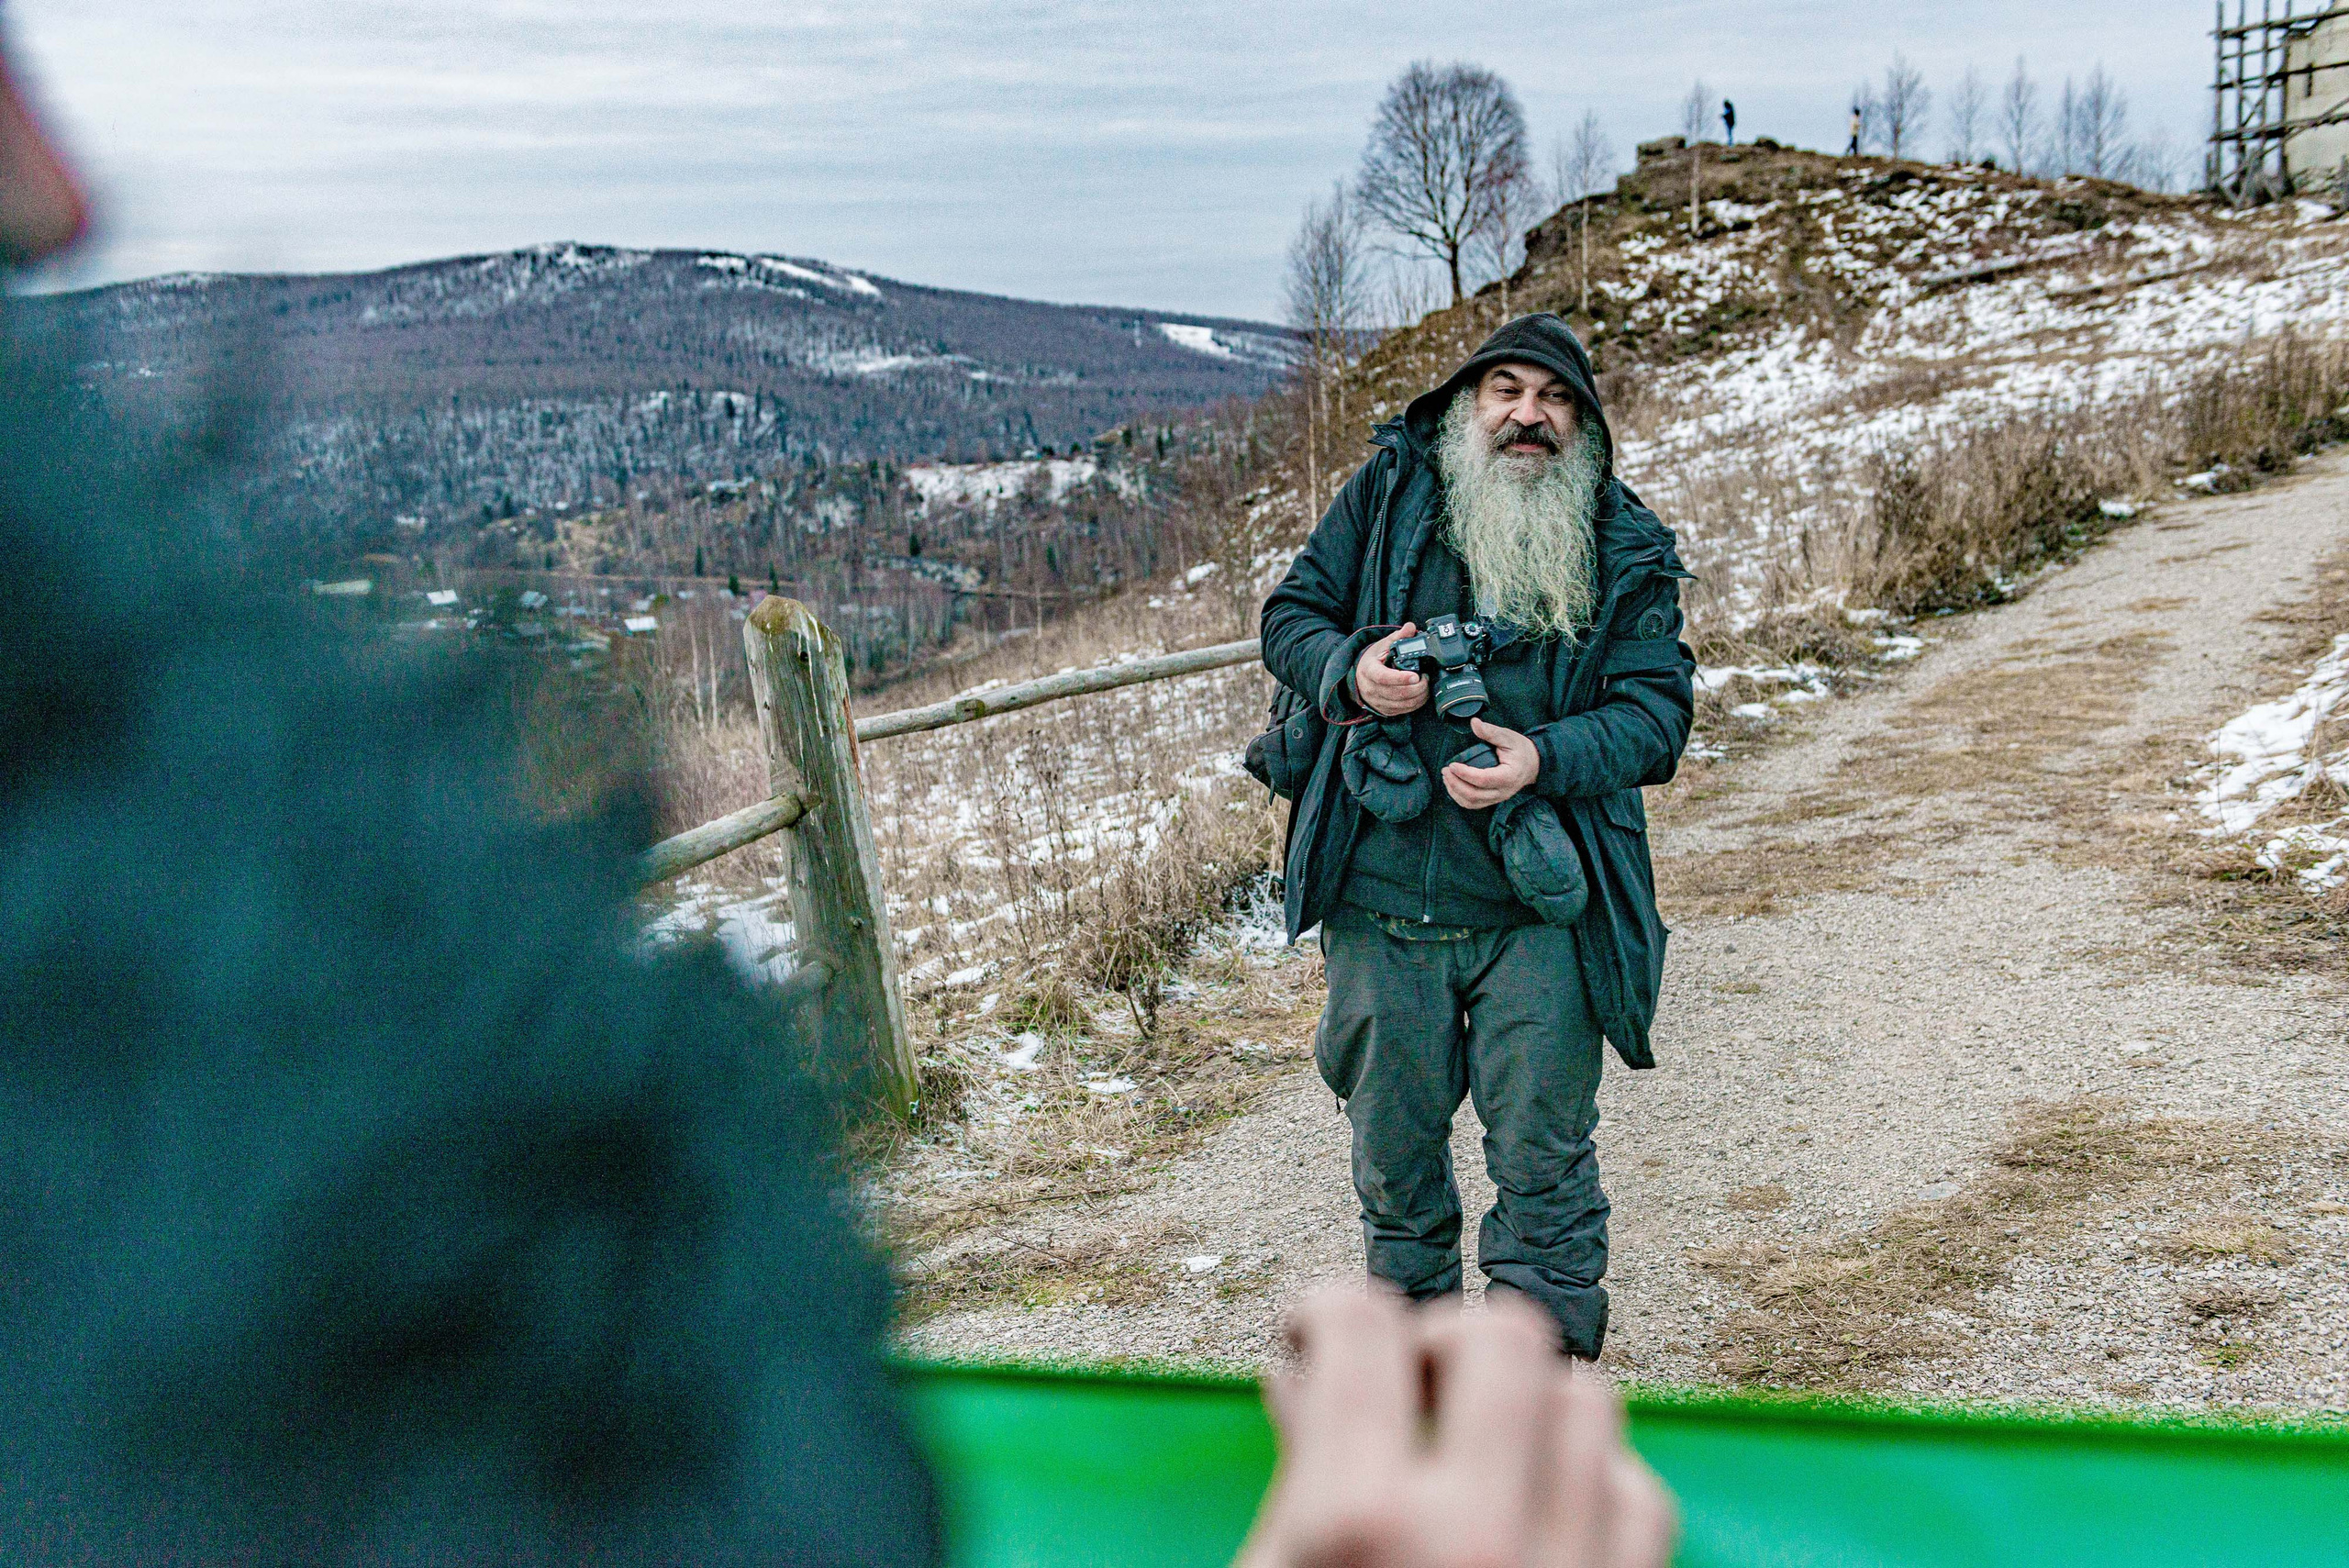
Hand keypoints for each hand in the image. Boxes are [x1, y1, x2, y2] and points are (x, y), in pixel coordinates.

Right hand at [1236, 1287, 1675, 1567]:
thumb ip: (1296, 1477)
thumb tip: (1299, 1379)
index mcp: (1361, 1521)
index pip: (1362, 1329)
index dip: (1326, 1310)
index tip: (1317, 1332)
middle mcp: (1473, 1535)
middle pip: (1502, 1336)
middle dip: (1447, 1341)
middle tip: (1410, 1381)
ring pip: (1586, 1402)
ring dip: (1530, 1405)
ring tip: (1477, 1442)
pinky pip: (1642, 1498)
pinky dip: (1594, 1482)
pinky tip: (1542, 1505)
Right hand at [1355, 625, 1429, 717]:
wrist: (1361, 678)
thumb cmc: (1373, 661)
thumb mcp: (1382, 646)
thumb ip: (1398, 637)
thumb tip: (1410, 627)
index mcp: (1369, 671)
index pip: (1384, 677)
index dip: (1400, 678)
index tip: (1415, 676)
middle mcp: (1371, 689)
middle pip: (1397, 693)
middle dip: (1417, 688)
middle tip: (1426, 678)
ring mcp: (1378, 702)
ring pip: (1402, 704)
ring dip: (1419, 696)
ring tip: (1426, 685)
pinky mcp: (1385, 710)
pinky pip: (1403, 710)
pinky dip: (1416, 703)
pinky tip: (1422, 694)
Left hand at [1442, 718, 1538, 809]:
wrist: (1534, 764)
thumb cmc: (1521, 750)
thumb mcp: (1508, 737)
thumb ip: (1491, 732)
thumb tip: (1474, 723)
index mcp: (1508, 776)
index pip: (1483, 780)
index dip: (1464, 774)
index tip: (1452, 765)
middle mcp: (1503, 791)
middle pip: (1474, 795)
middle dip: (1455, 784)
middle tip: (1445, 770)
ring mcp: (1498, 798)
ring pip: (1472, 802)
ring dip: (1455, 792)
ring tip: (1446, 777)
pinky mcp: (1493, 799)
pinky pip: (1473, 804)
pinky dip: (1460, 797)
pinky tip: (1453, 786)